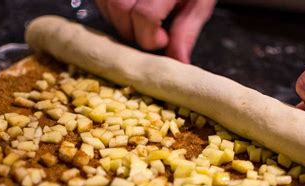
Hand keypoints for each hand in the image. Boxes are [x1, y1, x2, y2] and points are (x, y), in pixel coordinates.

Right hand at [95, 0, 215, 62]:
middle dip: (132, 30)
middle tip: (150, 30)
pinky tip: (128, 8)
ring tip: (140, 17)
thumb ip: (185, 32)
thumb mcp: (199, 3)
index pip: (145, 15)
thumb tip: (177, 60)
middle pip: (120, 9)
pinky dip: (110, 8)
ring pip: (105, 3)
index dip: (151, 37)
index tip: (162, 39)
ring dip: (119, 19)